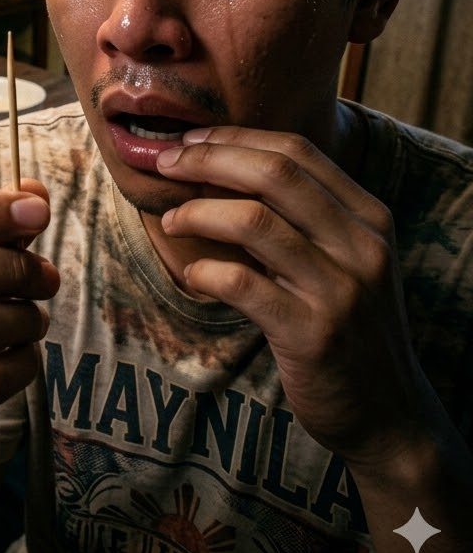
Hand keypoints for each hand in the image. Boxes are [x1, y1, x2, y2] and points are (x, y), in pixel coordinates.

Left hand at [156, 126, 421, 468]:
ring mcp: (341, 290)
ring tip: (172, 220)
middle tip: (165, 164)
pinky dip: (204, 271)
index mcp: (368, 217)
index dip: (235, 138)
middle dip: (208, 159)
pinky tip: (192, 276)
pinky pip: (242, 283)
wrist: (388, 414)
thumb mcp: (341, 260)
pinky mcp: (313, 334)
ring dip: (198, 212)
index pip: (296, 151)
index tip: (189, 139)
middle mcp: (362, 246)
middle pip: (274, 174)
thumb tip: (217, 170)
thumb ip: (299, 217)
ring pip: (254, 221)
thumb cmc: (346, 325)